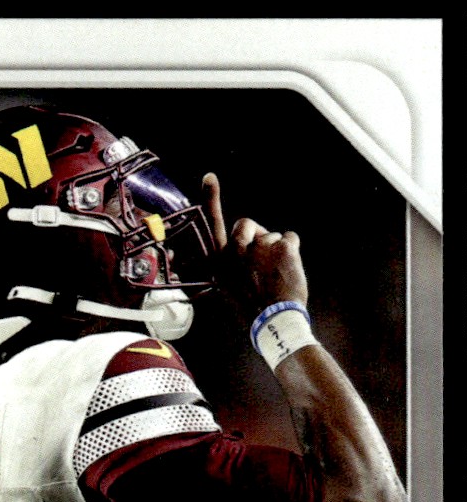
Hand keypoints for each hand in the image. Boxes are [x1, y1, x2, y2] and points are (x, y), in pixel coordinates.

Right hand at [200, 173, 308, 312]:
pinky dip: (293, 251)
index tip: (209, 178)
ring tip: (276, 275)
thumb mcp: (230, 289)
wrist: (274, 323)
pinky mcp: (282, 247)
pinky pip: (290, 237)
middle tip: (263, 259)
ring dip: (276, 250)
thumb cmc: (252, 309)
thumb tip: (242, 249)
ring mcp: (260, 247)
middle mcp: (237, 251)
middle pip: (245, 224)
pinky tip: (289, 270)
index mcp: (221, 262)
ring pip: (270, 235)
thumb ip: (231, 265)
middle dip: (255, 234)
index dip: (210, 199)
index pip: (213, 225)